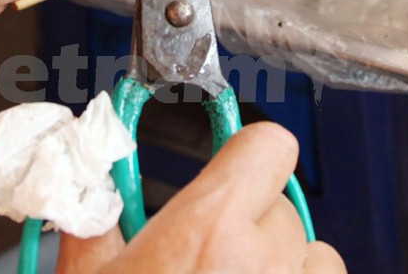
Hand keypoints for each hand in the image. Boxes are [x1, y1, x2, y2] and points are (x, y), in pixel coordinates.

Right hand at [56, 123, 345, 273]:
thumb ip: (94, 215)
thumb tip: (90, 170)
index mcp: (210, 231)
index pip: (269, 145)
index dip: (246, 152)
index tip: (232, 166)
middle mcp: (269, 265)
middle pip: (287, 211)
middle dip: (253, 227)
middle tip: (213, 261)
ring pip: (317, 261)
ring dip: (287, 273)